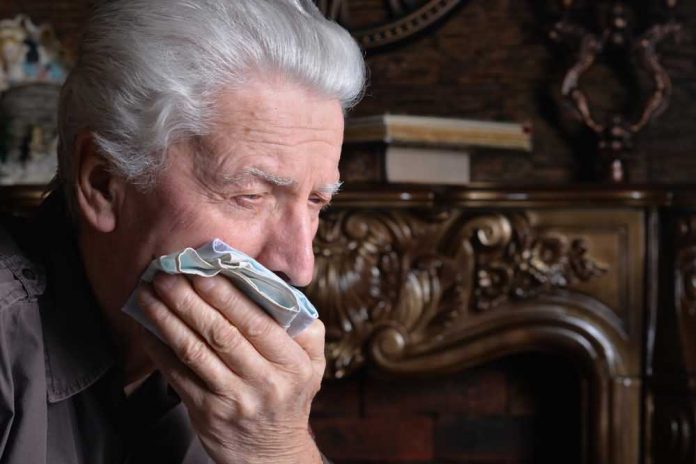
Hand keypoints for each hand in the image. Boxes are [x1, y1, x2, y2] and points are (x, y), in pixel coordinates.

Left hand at [135, 273, 325, 463]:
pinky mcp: (207, 413)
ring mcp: (234, 399)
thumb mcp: (312, 363)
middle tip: (167, 273)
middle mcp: (266, 382)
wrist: (272, 454)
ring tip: (150, 294)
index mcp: (294, 363)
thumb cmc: (289, 394)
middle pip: (222, 333)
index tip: (203, 269)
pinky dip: (159, 348)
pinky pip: (178, 374)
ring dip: (168, 318)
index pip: (257, 322)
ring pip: (195, 351)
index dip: (226, 295)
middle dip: (190, 299)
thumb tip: (269, 285)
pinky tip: (148, 327)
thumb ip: (303, 326)